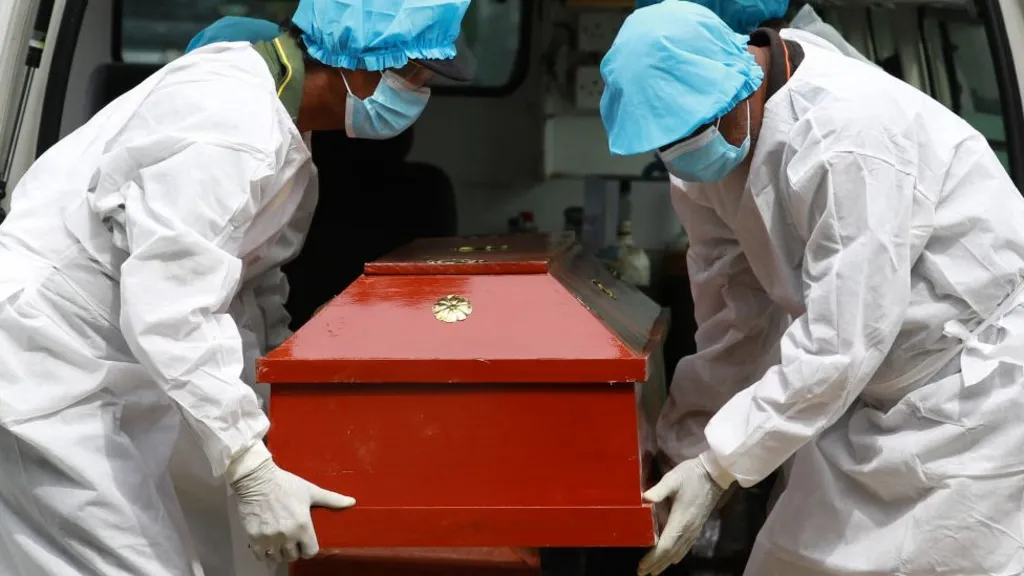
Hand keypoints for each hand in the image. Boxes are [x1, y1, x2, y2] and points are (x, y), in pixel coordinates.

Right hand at [227, 442, 355, 562]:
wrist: (257, 480)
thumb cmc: (286, 484)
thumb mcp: (311, 491)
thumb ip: (332, 499)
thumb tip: (352, 502)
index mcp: (303, 526)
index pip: (310, 552)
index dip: (309, 549)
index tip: (305, 543)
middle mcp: (287, 536)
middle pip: (293, 556)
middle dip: (294, 550)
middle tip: (291, 539)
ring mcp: (270, 538)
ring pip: (277, 558)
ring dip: (279, 552)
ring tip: (279, 542)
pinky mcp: (254, 538)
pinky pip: (261, 556)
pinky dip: (264, 553)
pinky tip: (266, 544)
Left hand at [637, 453, 731, 575]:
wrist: (715, 474)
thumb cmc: (692, 475)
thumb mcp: (673, 478)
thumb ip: (659, 490)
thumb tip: (644, 498)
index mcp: (680, 520)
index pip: (665, 546)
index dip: (653, 558)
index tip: (642, 566)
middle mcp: (688, 529)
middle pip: (671, 553)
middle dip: (656, 564)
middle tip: (642, 573)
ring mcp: (694, 529)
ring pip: (679, 551)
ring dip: (665, 562)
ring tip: (654, 570)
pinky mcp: (697, 526)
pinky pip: (686, 546)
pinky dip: (677, 555)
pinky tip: (673, 559)